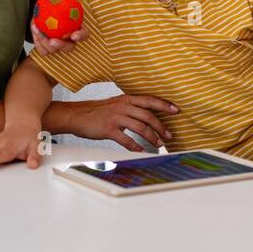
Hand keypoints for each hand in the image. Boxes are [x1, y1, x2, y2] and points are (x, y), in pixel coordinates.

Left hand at [31, 0, 89, 53]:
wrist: (44, 13)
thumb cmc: (55, 6)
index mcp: (77, 29)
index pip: (83, 34)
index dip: (81, 36)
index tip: (74, 35)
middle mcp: (68, 40)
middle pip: (68, 47)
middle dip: (61, 46)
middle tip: (53, 41)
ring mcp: (57, 46)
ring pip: (52, 50)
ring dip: (44, 42)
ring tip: (38, 30)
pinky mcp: (46, 49)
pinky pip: (42, 49)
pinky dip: (37, 40)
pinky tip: (34, 28)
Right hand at [58, 94, 177, 151]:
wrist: (76, 115)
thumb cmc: (96, 112)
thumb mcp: (115, 105)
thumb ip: (130, 108)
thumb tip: (147, 116)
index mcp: (126, 99)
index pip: (149, 100)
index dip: (164, 105)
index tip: (176, 110)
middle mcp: (122, 106)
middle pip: (148, 116)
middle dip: (161, 127)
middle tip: (169, 136)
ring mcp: (115, 117)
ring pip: (140, 127)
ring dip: (152, 137)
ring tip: (158, 144)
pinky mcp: (108, 129)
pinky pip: (126, 140)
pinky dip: (135, 147)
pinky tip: (141, 152)